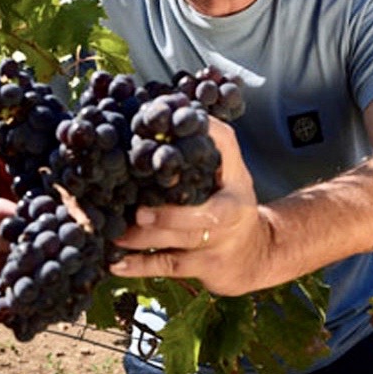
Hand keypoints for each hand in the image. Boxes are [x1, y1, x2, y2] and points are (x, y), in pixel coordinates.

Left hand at [110, 119, 276, 295]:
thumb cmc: (233, 202)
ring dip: (142, 241)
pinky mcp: (204, 270)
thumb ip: (214, 143)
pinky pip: (168, 268)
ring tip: (113, 235)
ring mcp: (217, 246)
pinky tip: (115, 265)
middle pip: (199, 219)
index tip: (167, 145)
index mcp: (236, 184)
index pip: (224, 159)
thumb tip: (178, 103)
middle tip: (137, 212)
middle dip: (167, 217)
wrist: (259, 254)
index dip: (203, 147)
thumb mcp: (233, 171)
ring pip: (177, 246)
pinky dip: (139, 267)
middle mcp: (230, 217)